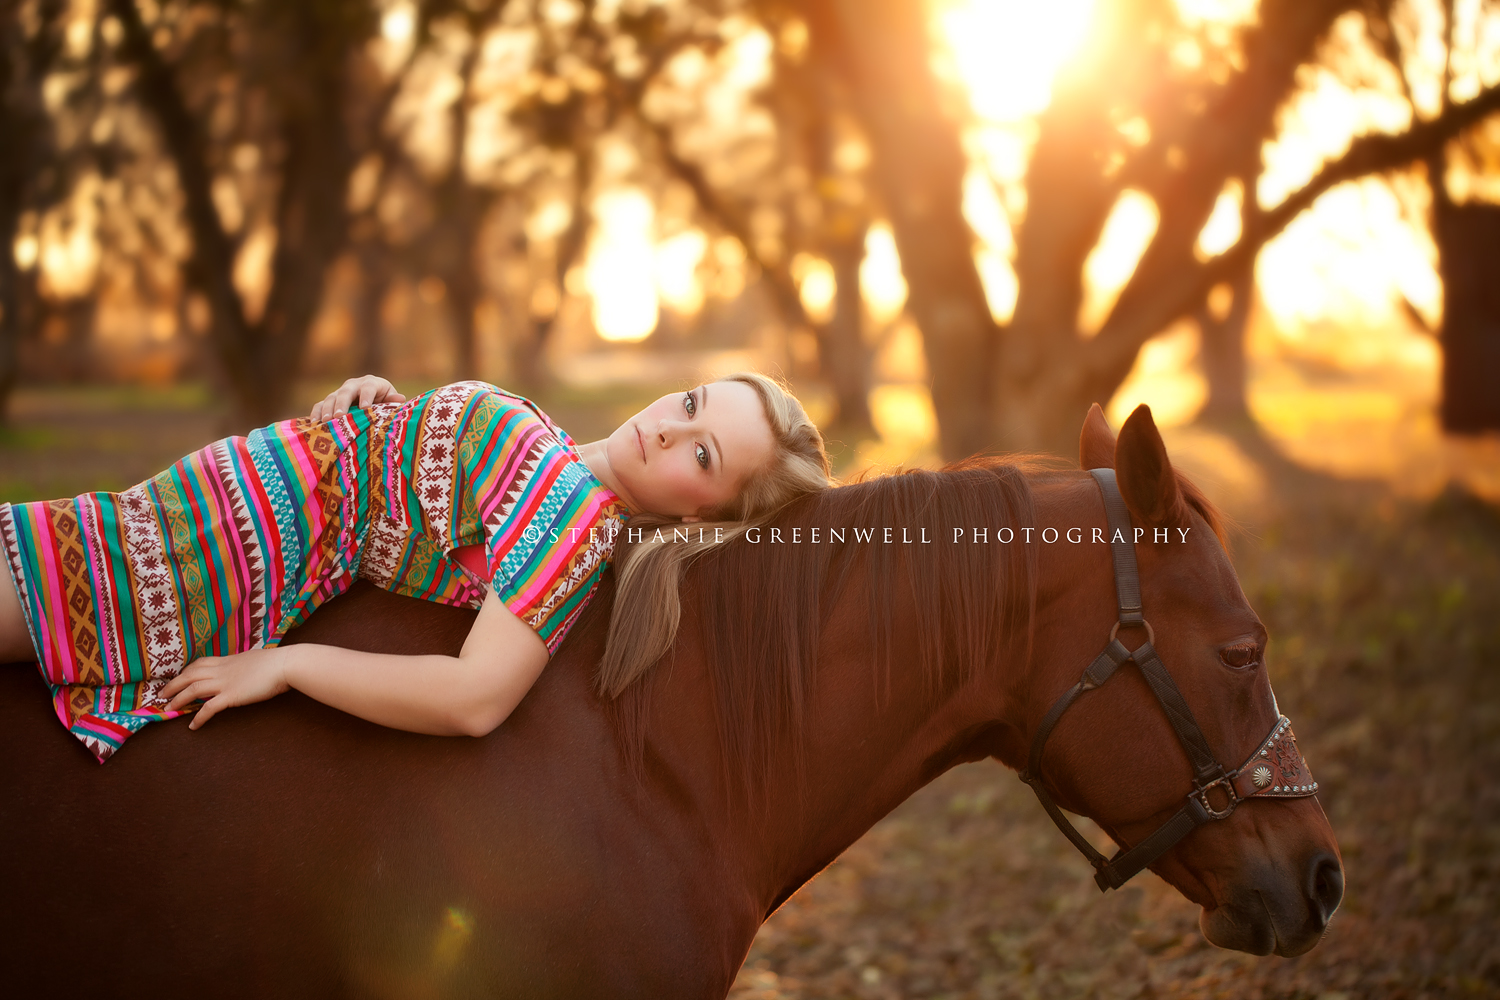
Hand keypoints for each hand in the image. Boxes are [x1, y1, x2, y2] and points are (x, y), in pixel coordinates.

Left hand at [158, 647, 292, 728]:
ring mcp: (225, 683)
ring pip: (193, 690)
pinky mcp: (231, 696)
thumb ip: (244, 665)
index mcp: (228, 660)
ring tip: (168, 709)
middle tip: (161, 694)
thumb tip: (245, 668)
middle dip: (173, 685)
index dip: (186, 671)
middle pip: (189, 676)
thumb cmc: (276, 662)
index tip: (178, 677)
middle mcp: (222, 670)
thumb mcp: (254, 659)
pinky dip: (198, 718)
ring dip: (178, 700)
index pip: (200, 664)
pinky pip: (208, 708)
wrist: (284, 665)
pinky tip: (193, 726)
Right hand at [309, 375, 406, 420]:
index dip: (367, 396)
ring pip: (331, 398)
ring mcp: (340, 393)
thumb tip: (400, 399)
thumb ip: (393, 401)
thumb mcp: (390, 401)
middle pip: (346, 391)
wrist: (374, 403)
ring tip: (326, 422)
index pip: (369, 387)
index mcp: (371, 383)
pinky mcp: (330, 402)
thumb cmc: (385, 403)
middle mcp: (354, 385)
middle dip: (342, 403)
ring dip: (328, 409)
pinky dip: (316, 413)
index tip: (365, 407)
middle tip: (339, 416)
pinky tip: (315, 423)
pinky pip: (320, 405)